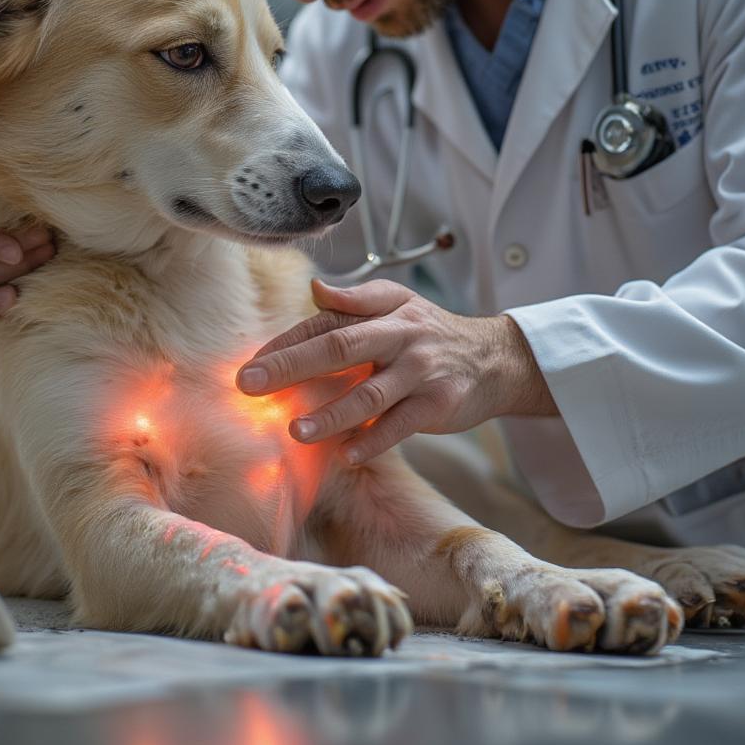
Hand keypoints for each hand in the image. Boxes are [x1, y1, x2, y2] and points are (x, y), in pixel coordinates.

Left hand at [236, 279, 557, 464]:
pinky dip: (373, 441)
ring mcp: (421, 372)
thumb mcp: (398, 304)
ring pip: (369, 394)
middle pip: (341, 348)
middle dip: (292, 366)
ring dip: (330, 414)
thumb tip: (314, 289)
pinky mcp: (439, 404)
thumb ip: (355, 299)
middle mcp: (401, 337)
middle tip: (251, 385)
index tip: (250, 365)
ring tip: (295, 432)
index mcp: (384, 312)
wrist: (494, 359)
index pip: (327, 323)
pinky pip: (400, 426)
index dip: (287, 343)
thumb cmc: (432, 333)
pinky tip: (345, 455)